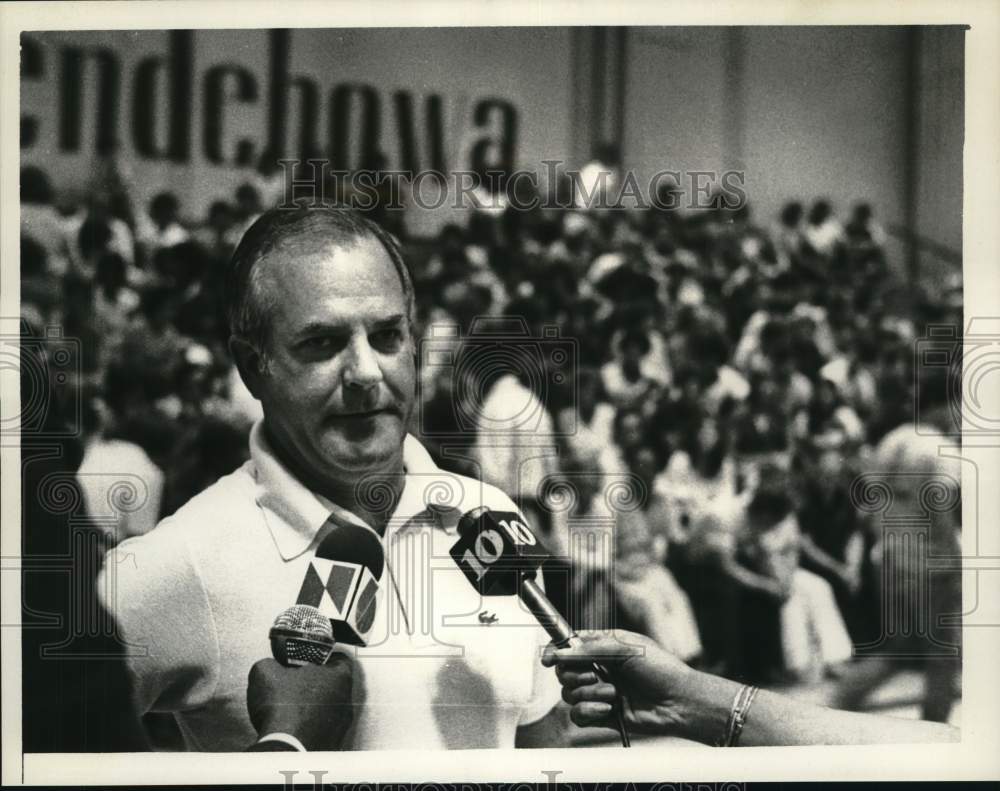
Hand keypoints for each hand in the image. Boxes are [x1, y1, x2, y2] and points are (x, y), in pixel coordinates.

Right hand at [247, 656, 354, 750]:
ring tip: (289, 711)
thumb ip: (271, 663)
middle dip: (314, 685)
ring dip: (311, 709)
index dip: (320, 659)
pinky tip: (291, 729)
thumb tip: (269, 667)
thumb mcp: (265, 672)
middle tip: (294, 686)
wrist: (285, 750)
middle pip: (333, 685)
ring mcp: (341, 725)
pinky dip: (308, 729)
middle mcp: (346, 700)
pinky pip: (321, 731)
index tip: (306, 662)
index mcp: (339, 676)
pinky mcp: (332, 745)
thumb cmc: (283, 709)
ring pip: (328, 709)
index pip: (339, 659)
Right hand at [541, 630, 698, 736]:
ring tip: (613, 694)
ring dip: (588, 693)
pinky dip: (588, 711)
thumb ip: (589, 649)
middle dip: (574, 674)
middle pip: (563, 670)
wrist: (679, 702)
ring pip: (569, 693)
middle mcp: (598, 668)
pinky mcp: (601, 714)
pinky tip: (607, 710)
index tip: (547, 658)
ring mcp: (598, 692)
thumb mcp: (625, 648)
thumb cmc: (659, 669)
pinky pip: (577, 715)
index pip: (569, 645)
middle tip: (594, 675)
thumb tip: (559, 652)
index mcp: (603, 646)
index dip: (555, 650)